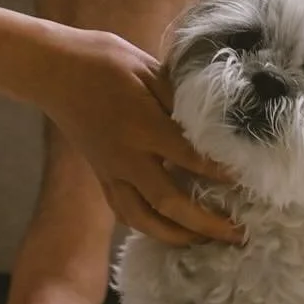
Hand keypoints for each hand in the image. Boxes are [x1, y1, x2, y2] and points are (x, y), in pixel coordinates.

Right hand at [46, 28, 240, 245]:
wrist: (53, 71)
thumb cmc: (103, 62)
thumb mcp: (147, 69)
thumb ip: (179, 98)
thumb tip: (212, 119)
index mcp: (142, 126)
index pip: (190, 158)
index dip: (221, 173)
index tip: (250, 182)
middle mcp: (126, 157)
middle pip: (169, 202)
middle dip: (206, 224)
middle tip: (239, 234)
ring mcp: (110, 171)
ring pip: (143, 218)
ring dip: (177, 236)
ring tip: (205, 242)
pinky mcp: (100, 175)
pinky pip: (124, 212)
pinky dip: (148, 227)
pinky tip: (167, 229)